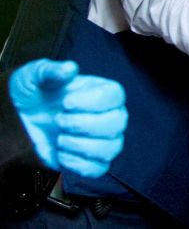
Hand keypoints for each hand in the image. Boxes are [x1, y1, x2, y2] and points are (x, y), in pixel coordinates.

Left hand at [9, 59, 127, 177]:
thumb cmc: (34, 93)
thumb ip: (51, 71)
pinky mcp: (89, 160)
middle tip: (59, 121)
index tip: (66, 103)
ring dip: (82, 146)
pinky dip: (79, 164)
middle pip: (117, 123)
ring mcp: (101, 139)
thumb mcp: (35, 76)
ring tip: (59, 140)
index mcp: (101, 91)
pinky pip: (99, 169)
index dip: (93, 101)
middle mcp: (108, 115)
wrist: (21, 118)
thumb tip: (69, 68)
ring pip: (111, 148)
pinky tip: (61, 154)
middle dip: (85, 125)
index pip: (115, 96)